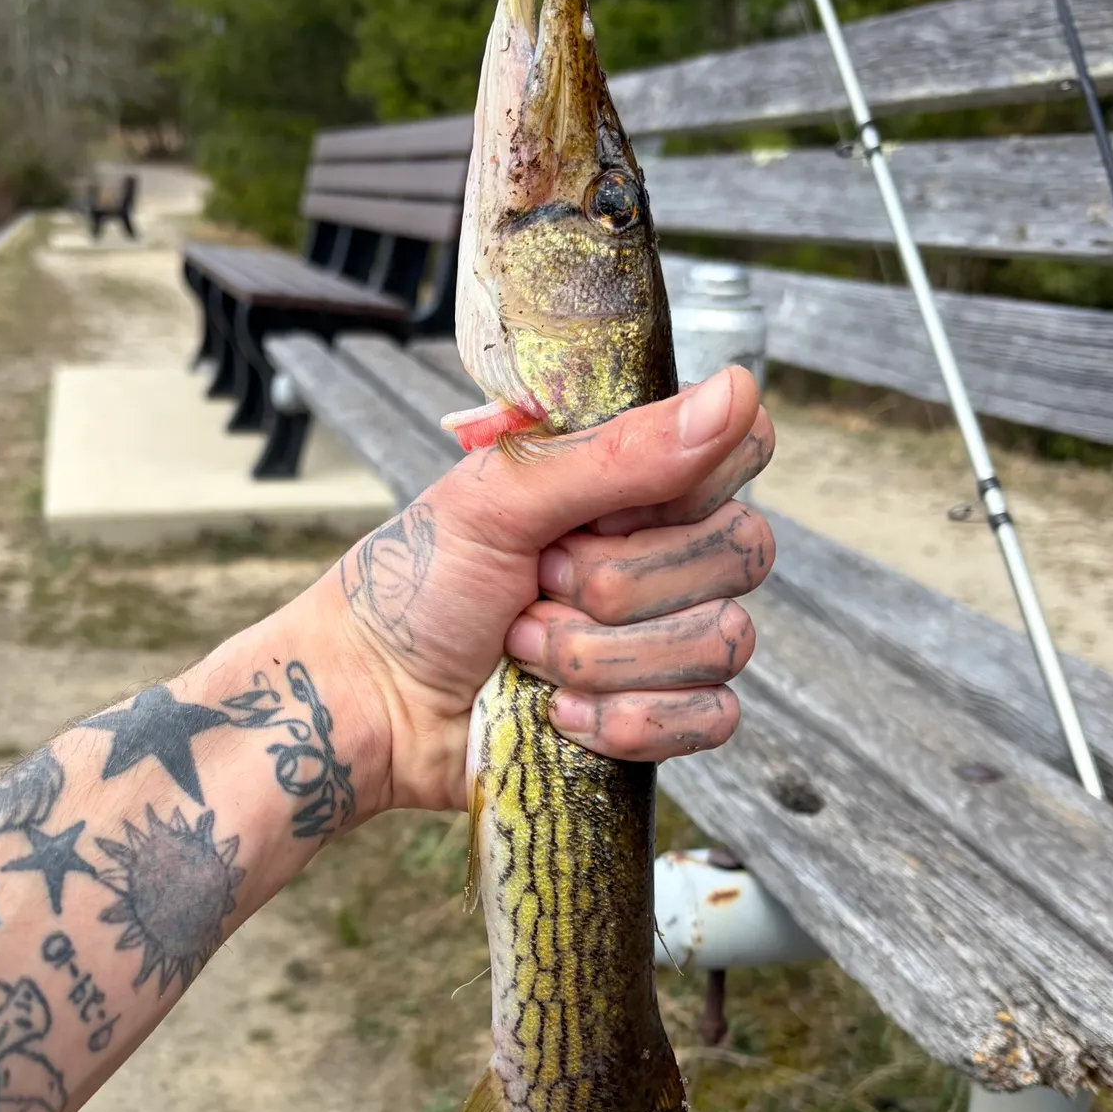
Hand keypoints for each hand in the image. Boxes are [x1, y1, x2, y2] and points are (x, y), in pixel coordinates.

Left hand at [331, 366, 775, 812]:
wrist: (371, 698)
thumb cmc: (419, 584)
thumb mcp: (502, 497)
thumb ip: (620, 451)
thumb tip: (741, 390)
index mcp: (632, 482)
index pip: (741, 452)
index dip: (686, 484)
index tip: (596, 508)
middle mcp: (665, 553)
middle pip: (740, 551)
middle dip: (616, 581)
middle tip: (533, 581)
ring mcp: (669, 640)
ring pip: (722, 640)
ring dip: (599, 655)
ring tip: (523, 646)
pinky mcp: (663, 720)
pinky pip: (711, 719)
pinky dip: (622, 721)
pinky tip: (557, 713)